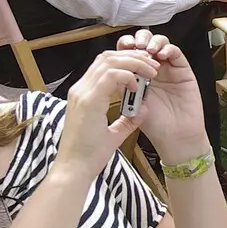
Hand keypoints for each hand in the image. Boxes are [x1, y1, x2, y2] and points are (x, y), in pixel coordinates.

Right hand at [54, 47, 164, 180]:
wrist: (74, 170)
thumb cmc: (88, 156)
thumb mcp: (112, 134)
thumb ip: (127, 121)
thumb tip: (143, 110)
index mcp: (84, 95)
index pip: (104, 65)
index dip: (126, 62)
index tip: (145, 69)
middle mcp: (80, 90)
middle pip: (106, 57)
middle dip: (133, 56)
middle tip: (152, 65)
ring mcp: (82, 93)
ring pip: (109, 61)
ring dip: (133, 62)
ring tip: (151, 71)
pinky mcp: (88, 101)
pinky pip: (110, 76)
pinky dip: (127, 76)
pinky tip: (138, 86)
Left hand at [115, 30, 205, 153]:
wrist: (175, 139)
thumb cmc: (155, 127)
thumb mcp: (131, 107)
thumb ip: (124, 91)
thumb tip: (115, 73)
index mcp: (136, 77)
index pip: (127, 54)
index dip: (123, 48)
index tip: (119, 52)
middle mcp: (151, 70)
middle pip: (142, 43)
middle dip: (136, 40)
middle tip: (134, 47)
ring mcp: (168, 69)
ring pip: (159, 42)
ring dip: (152, 42)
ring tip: (148, 51)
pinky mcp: (183, 71)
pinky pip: (176, 53)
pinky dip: (169, 49)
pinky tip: (162, 55)